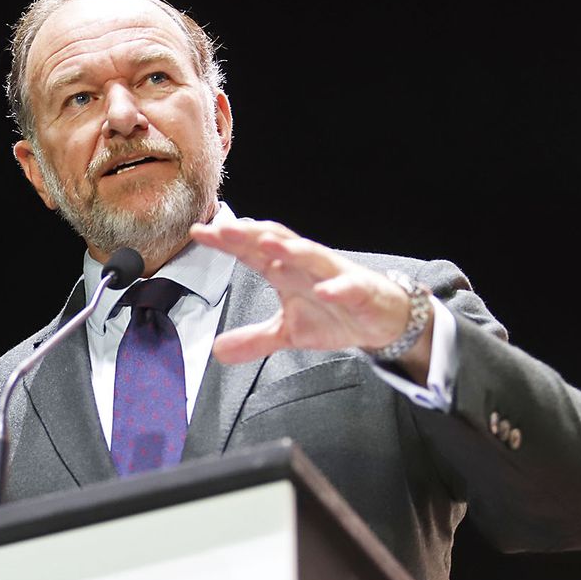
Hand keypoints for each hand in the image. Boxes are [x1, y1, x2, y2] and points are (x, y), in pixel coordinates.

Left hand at [190, 218, 433, 380]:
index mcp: (286, 272)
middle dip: (251, 236)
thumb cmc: (333, 313)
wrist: (381, 319)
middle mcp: (307, 266)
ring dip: (291, 250)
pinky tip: (326, 291)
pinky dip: (338, 288)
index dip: (226, 242)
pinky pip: (350, 288)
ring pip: (312, 256)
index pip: (251, 252)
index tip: (199, 233)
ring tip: (268, 244)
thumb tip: (218, 350)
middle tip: (225, 229)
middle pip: (277, 243)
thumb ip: (254, 339)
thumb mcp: (287, 331)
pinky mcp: (361, 292)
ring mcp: (334, 276)